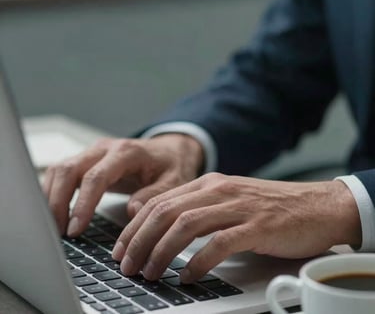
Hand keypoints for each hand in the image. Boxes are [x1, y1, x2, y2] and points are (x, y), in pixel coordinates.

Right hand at [43, 134, 203, 235]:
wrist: (169, 151)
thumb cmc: (171, 166)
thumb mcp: (174, 182)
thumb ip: (154, 195)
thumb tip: (132, 211)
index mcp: (127, 152)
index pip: (97, 176)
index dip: (83, 204)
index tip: (75, 229)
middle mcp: (106, 148)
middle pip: (69, 169)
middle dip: (58, 202)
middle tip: (58, 232)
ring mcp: (94, 152)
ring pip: (60, 169)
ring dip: (51, 197)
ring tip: (53, 226)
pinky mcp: (88, 160)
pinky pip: (62, 172)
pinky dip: (53, 191)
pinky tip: (55, 211)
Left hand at [112, 173, 360, 282]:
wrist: (316, 205)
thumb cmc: (270, 208)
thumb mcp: (228, 200)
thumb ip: (199, 210)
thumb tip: (166, 232)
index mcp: (208, 184)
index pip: (159, 202)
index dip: (134, 226)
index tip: (122, 248)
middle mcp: (218, 190)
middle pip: (165, 212)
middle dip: (139, 240)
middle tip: (127, 265)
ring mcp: (237, 206)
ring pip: (185, 225)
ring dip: (161, 251)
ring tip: (150, 272)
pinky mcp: (257, 226)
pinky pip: (218, 243)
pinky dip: (198, 262)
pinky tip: (187, 276)